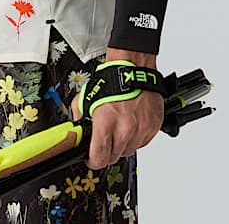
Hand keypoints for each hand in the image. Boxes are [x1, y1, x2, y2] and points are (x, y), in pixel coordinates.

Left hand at [69, 48, 163, 168]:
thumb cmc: (112, 79)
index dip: (92, 161)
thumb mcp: (87, 96)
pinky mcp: (152, 127)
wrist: (133, 68)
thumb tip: (75, 127)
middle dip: (107, 152)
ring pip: (129, 151)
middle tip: (105, 141)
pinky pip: (142, 142)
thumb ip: (79, 114)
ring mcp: (141, 130)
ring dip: (122, 145)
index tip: (91, 158)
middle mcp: (125, 130)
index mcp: (106, 124)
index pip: (99, 159)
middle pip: (114, 157)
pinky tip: (131, 124)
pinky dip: (136, 137)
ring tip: (119, 128)